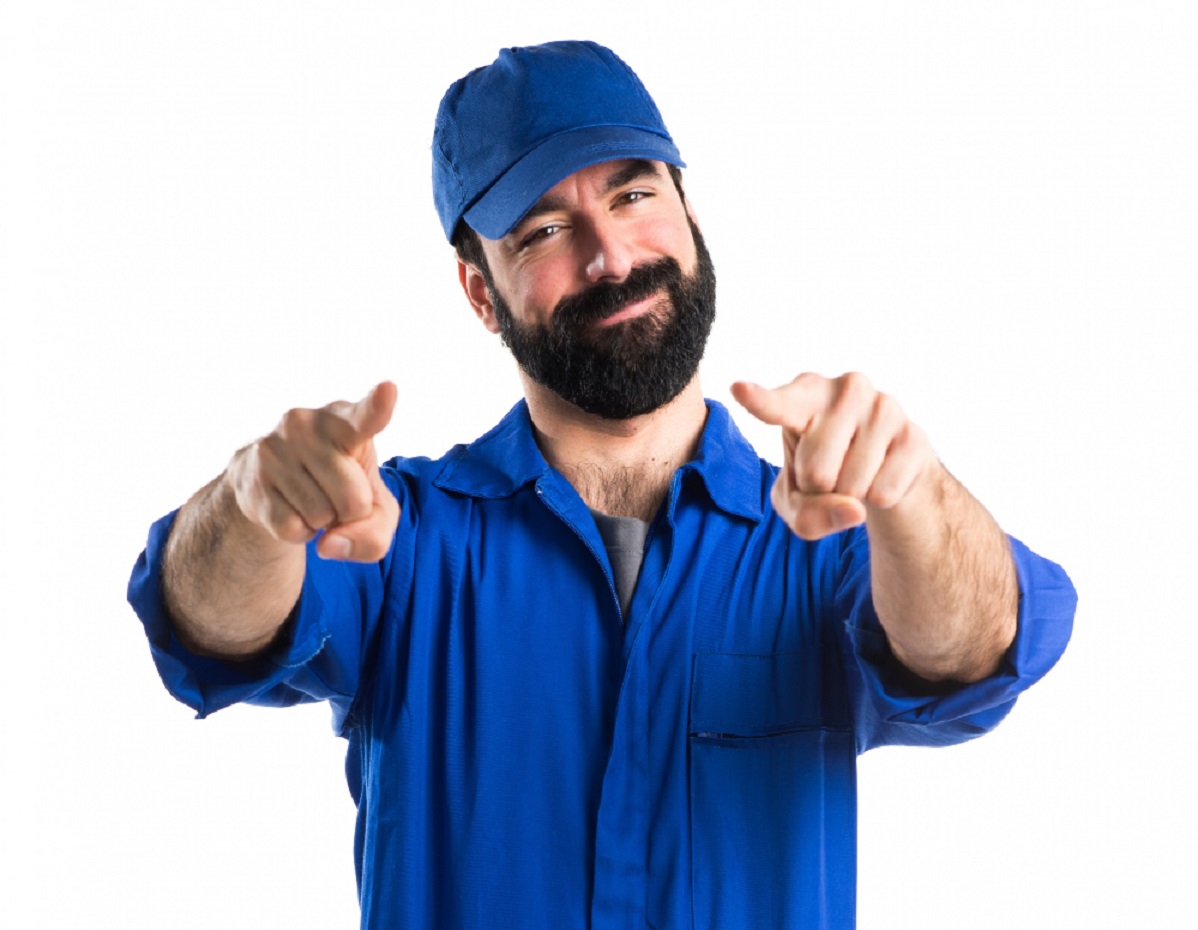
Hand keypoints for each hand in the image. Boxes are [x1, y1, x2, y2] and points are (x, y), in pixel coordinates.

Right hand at [226, 381, 399, 561]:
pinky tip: (292, 507)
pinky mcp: (251, 478)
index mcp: (346, 419)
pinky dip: (299, 532)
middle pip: (353, 500)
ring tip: (312, 496)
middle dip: (352, 513)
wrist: (274, 480)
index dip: (377, 406)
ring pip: (321, 516)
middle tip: (338, 495)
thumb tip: (329, 543)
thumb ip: (374, 532)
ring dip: (323, 522)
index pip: (365, 415)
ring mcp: (274, 449)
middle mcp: (306, 424)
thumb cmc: (343, 486)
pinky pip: (292, 528)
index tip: (389, 389)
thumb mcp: (375, 509)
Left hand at [731, 373, 935, 540]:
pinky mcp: (914, 436)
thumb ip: (805, 515)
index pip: (779, 404)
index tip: (739, 389)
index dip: (760, 400)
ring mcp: (885, 407)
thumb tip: (853, 509)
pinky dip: (879, 500)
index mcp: (804, 394)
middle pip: (815, 472)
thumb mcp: (798, 503)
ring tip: (856, 473)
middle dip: (820, 489)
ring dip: (850, 496)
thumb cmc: (826, 476)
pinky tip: (883, 476)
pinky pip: (883, 493)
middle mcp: (846, 388)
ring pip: (852, 486)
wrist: (885, 473)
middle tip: (831, 472)